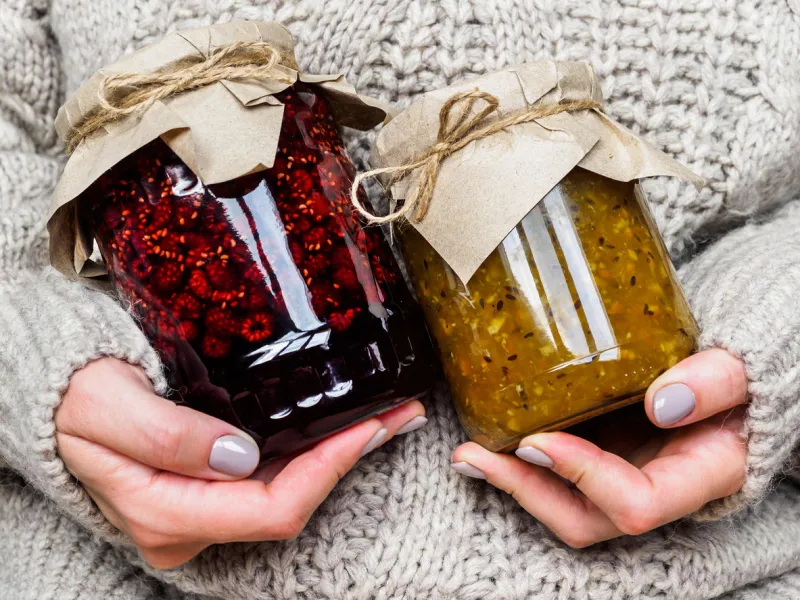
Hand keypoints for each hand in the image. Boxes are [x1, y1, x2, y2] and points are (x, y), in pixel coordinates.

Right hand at [56, 358, 427, 567]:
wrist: (54, 400)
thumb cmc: (71, 400)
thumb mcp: (107, 408)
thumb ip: (168, 436)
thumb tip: (240, 456)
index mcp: (167, 514)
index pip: (273, 509)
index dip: (329, 470)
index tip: (370, 426)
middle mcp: (191, 523)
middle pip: (292, 504)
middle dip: (351, 459)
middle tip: (402, 415)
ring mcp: (202, 508)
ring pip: (289, 491)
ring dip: (341, 453)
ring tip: (387, 414)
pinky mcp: (209, 486)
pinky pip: (274, 476)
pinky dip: (314, 450)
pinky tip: (341, 423)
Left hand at [451, 349, 747, 546]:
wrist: (733, 386)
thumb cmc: (742, 381)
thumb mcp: (743, 373)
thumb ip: (715, 383)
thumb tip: (662, 402)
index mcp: (694, 477)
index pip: (635, 502)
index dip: (583, 477)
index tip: (538, 439)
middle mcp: (651, 488)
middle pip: (583, 517)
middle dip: (525, 491)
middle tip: (475, 456)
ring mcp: (621, 475)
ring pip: (562, 501)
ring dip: (511, 480)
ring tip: (467, 452)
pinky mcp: (602, 453)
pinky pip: (557, 472)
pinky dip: (520, 458)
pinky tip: (489, 435)